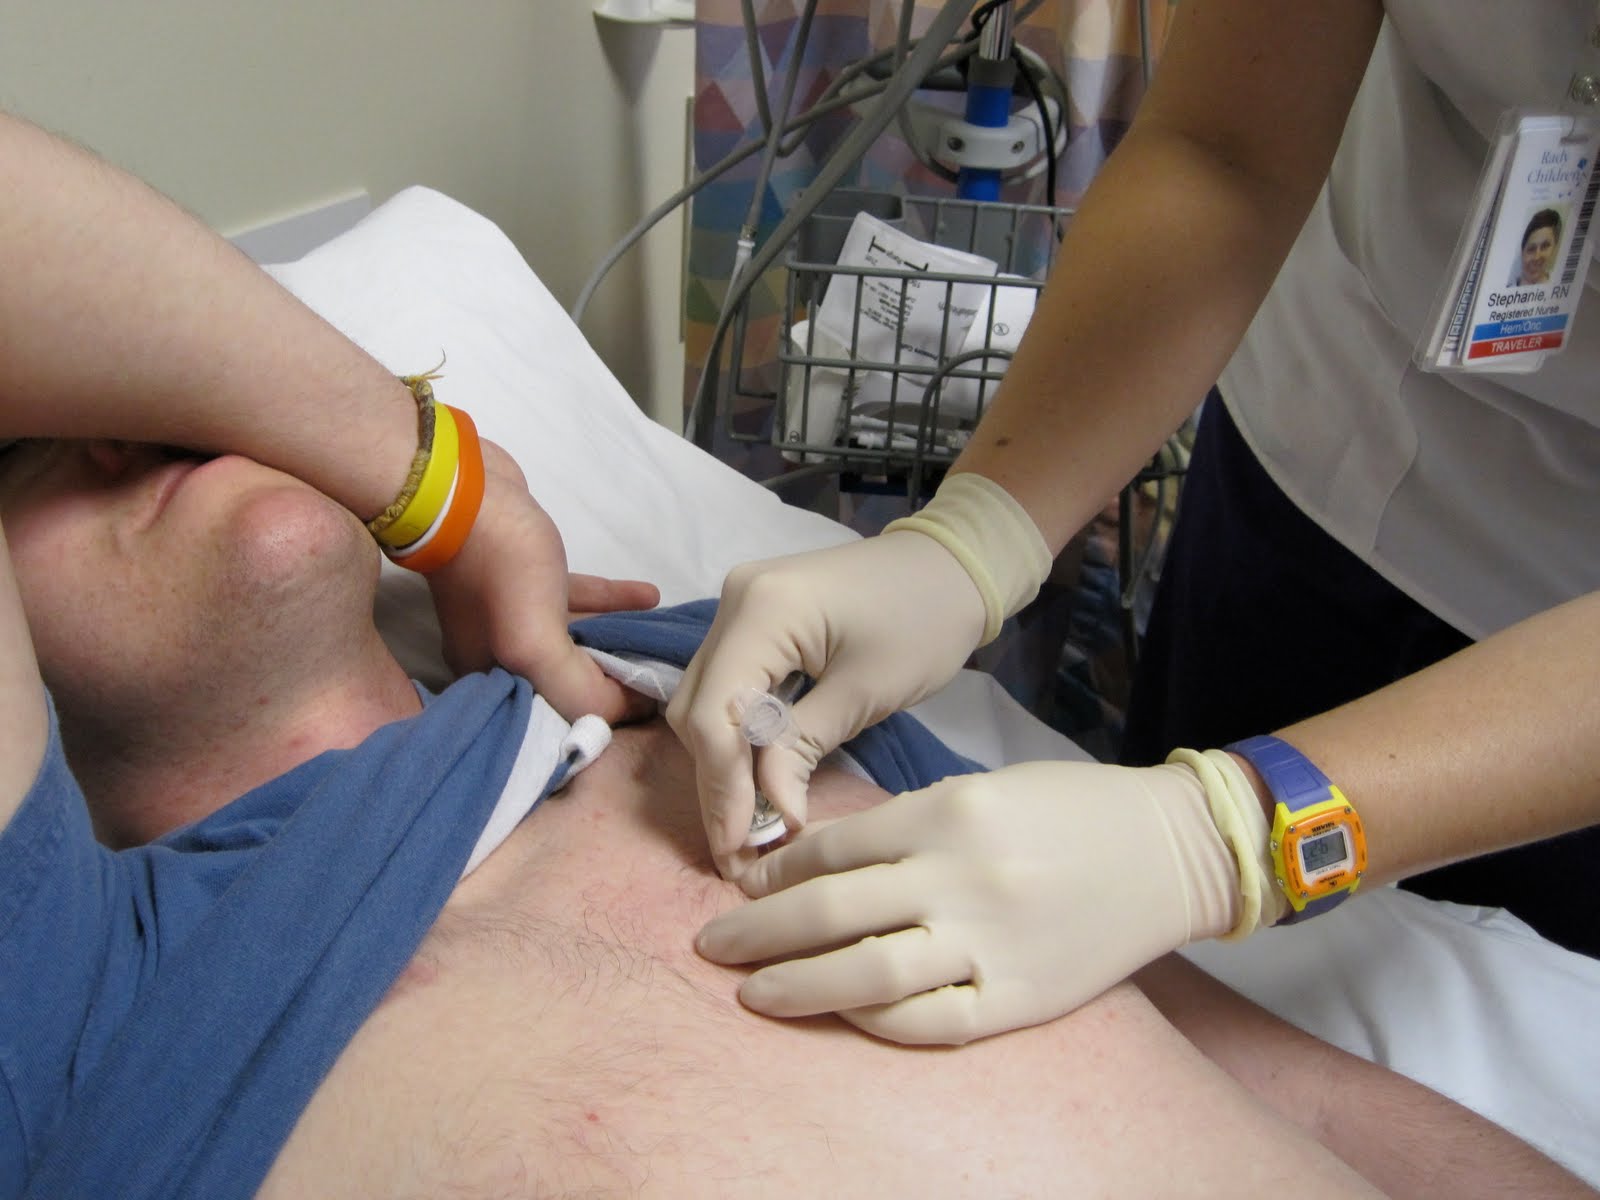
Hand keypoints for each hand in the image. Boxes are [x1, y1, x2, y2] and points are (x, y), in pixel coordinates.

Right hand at [428, 438, 658, 722]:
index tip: (654, 704)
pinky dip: (612, 600)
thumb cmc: (498, 568)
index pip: (562, 716)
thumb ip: (575, 687)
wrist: (460, 489)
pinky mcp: (528, 578)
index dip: (609, 714)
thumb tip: (626, 706)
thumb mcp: (533, 643)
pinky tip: (648, 595)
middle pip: (571, 681)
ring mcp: (513, 616)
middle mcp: (500, 657)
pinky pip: (578, 600)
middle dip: (618, 679)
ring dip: (621, 638)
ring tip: (665, 638)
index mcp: (494, 682)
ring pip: (578, 639)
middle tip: (666, 674)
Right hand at [666, 530, 986, 878]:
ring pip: (705, 701)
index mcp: (761, 609)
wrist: (951, 564)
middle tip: (739, 850)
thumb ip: (804, 747)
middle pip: (698, 709)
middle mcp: (733, 600)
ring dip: (722, 764)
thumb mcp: (868, 692)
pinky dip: (737, 735)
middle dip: (717, 783)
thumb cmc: (925, 622)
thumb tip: (770, 815)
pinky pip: (727, 685)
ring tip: (748, 826)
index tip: (738, 846)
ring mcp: (738, 606)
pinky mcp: (753, 619)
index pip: (714, 712)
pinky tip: (756, 779)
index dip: (722, 786)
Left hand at [693, 759, 1241, 1044]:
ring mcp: (993, 945)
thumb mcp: (979, 789)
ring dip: (795, 985)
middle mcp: (962, 878)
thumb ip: (901, 825)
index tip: (740, 888)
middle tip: (711, 944)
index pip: (831, 849)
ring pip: (867, 974)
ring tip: (751, 992)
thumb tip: (811, 865)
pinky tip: (840, 1012)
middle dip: (757, 931)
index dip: (773, 872)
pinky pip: (929, 1022)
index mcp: (949, 813)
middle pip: (829, 910)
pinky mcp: (1022, 1000)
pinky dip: (875, 1020)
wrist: (1167, 852)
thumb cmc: (1067, 810)